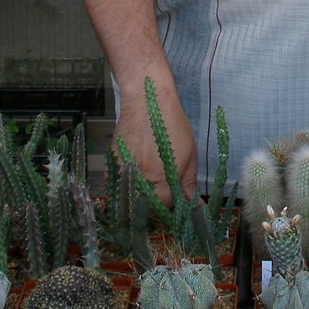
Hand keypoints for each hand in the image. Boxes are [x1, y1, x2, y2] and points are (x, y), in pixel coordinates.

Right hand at [113, 86, 197, 204]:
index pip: (163, 206)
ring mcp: (125, 172)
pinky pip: (117, 185)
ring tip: (146, 184)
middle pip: (144, 207)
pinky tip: (133, 176)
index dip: (169, 203)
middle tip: (158, 192)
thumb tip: (196, 205)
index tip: (170, 196)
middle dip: (152, 204)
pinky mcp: (112, 164)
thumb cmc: (172, 124)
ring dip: (137, 197)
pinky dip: (124, 186)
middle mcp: (142, 180)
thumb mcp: (189, 153)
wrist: (147, 101)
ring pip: (128, 199)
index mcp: (163, 179)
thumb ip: (188, 182)